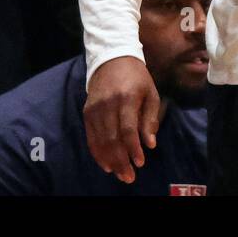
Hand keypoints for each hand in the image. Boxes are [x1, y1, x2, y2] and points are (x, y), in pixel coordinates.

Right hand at [83, 56, 159, 183]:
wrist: (112, 60)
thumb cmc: (137, 78)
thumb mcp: (150, 93)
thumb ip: (150, 119)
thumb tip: (150, 144)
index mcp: (126, 98)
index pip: (128, 130)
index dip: (133, 149)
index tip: (140, 163)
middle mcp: (107, 105)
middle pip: (112, 139)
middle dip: (121, 160)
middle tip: (129, 177)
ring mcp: (94, 109)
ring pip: (100, 141)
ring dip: (109, 160)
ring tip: (119, 173)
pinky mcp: (86, 112)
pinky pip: (90, 137)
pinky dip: (97, 152)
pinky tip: (106, 163)